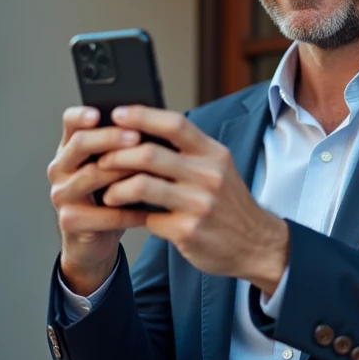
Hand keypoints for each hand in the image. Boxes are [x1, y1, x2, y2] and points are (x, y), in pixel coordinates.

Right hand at [47, 107, 149, 293]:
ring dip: (122, 172)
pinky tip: (151, 209)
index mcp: (71, 148)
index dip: (82, 115)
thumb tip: (158, 127)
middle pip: (80, 144)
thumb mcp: (116, 167)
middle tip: (136, 136)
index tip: (100, 112)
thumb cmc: (111, 195)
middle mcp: (60, 167)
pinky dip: (129, 211)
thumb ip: (125, 148)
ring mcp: (61, 194)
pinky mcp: (70, 221)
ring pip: (90, 176)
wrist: (96, 239)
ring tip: (148, 171)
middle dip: (110, 138)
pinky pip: (103, 213)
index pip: (70, 123)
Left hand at [97, 105, 288, 293]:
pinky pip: (148, 218)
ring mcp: (200, 204)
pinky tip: (127, 217)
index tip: (117, 114)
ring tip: (108, 193)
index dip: (142, 116)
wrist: (257, 245)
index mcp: (214, 154)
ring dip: (116, 188)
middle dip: (118, 155)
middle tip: (102, 161)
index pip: (175, 124)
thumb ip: (188, 153)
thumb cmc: (229, 204)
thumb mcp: (219, 169)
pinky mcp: (189, 231)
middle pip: (150, 154)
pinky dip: (133, 217)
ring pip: (142, 185)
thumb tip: (142, 134)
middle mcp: (209, 175)